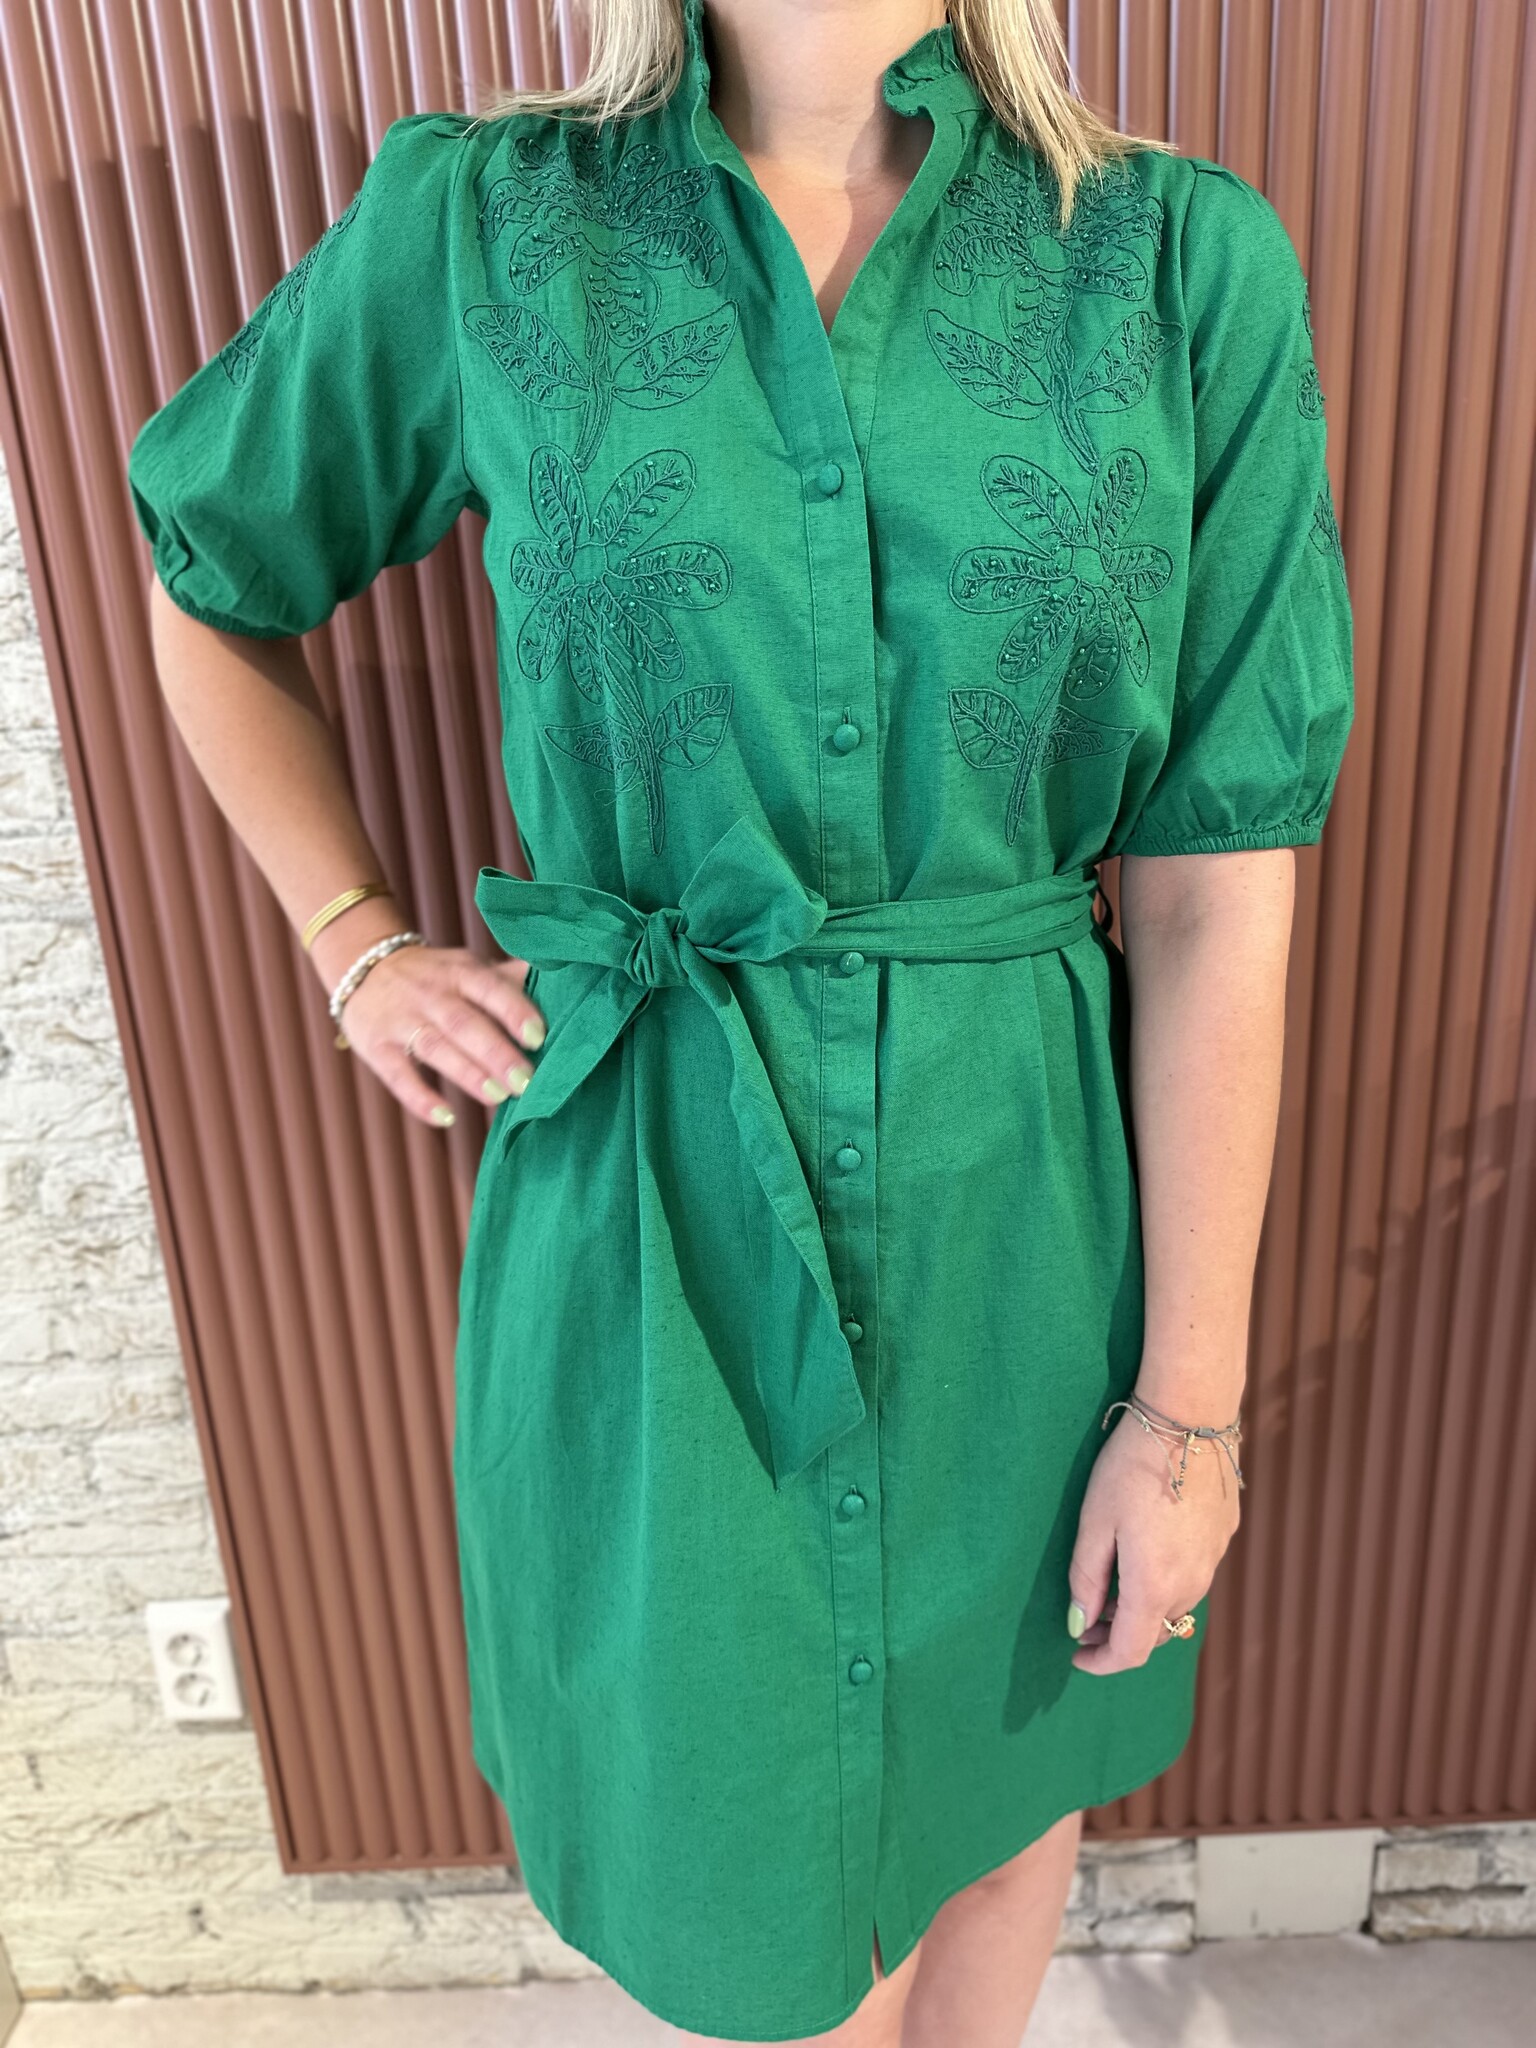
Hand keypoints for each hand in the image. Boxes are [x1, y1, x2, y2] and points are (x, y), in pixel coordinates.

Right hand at [336, 941, 545, 1128]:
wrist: (364, 966)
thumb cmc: (436, 976)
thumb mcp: (468, 967)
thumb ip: (509, 980)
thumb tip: (566, 984)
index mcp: (460, 971)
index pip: (489, 988)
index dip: (514, 1011)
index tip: (539, 1037)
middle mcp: (430, 993)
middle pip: (464, 1023)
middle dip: (497, 1053)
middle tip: (527, 1081)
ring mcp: (400, 1020)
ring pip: (435, 1047)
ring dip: (467, 1074)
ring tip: (498, 1096)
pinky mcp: (376, 1047)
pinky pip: (397, 1075)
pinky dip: (420, 1098)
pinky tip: (446, 1118)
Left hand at [1065, 1403, 1241, 1672]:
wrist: (1190, 1420)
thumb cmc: (1132, 1467)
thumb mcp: (1095, 1522)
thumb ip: (1086, 1578)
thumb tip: (1079, 1625)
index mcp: (1154, 1586)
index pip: (1131, 1652)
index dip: (1101, 1663)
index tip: (1077, 1656)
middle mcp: (1192, 1584)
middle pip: (1155, 1633)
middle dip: (1118, 1635)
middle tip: (1086, 1620)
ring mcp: (1213, 1562)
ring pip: (1176, 1606)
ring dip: (1143, 1609)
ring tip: (1110, 1587)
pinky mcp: (1223, 1538)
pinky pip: (1192, 1577)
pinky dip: (1165, 1582)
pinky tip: (1144, 1552)